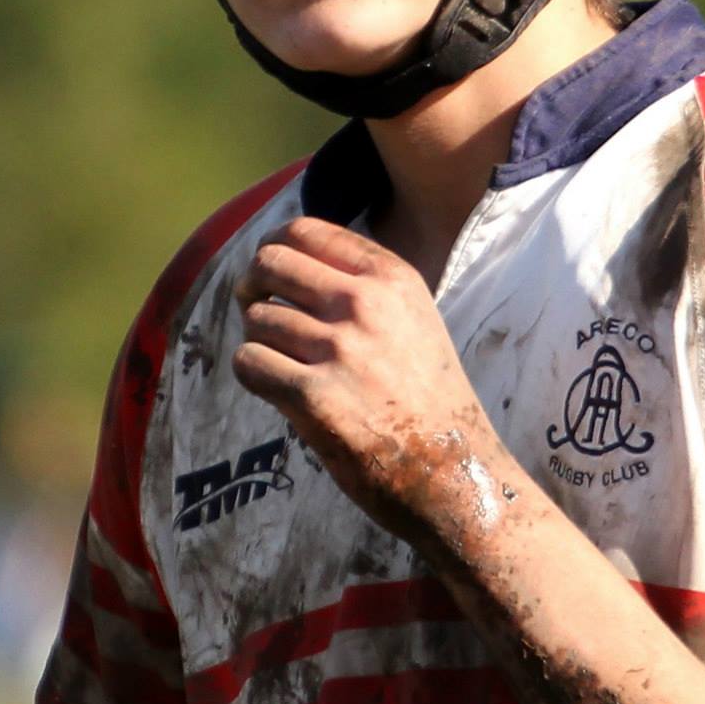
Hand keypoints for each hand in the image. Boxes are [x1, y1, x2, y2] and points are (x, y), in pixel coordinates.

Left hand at [233, 216, 517, 549]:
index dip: (274, 250)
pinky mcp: (315, 397)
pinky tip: (281, 392)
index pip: (304, 231)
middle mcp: (365, 304)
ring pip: (257, 318)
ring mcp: (340, 349)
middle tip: (260, 316)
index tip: (272, 279)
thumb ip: (363, 287)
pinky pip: (249, 363)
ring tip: (289, 368)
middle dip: (254, 288)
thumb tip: (285, 261)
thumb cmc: (429, 402)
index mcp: (391, 278)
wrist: (455, 472)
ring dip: (261, 342)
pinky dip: (255, 376)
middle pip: (269, 262)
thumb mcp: (414, 321)